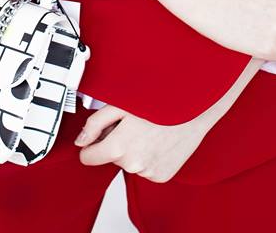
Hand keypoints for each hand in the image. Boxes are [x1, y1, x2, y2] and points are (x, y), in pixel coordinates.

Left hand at [74, 104, 213, 182]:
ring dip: (133, 149)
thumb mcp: (121, 103)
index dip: (91, 144)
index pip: (88, 158)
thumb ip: (95, 123)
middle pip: (110, 157)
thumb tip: (81, 141)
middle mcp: (133, 165)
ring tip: (149, 129)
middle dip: (116, 142)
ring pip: (129, 162)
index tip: (99, 135)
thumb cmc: (159, 99)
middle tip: (133, 123)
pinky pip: (145, 168)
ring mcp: (149, 172)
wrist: (194, 107)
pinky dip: (148, 156)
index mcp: (119, 147)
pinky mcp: (162, 176)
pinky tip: (158, 140)